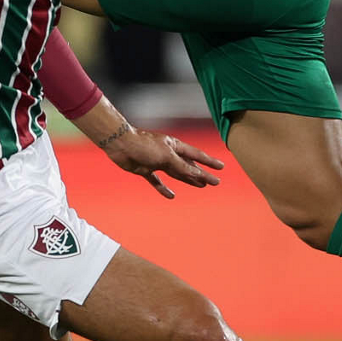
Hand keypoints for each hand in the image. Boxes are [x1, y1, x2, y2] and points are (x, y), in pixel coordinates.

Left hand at [98, 124, 223, 198]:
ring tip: (200, 186)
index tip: (221, 167)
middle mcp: (168, 153)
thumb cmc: (144, 146)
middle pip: (188, 166)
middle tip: (214, 182)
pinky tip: (170, 196)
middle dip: (201, 174)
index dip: (210, 162)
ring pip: (176, 173)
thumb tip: (198, 176)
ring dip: (188, 180)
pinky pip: (157, 181)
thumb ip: (183, 167)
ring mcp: (157, 161)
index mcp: (175, 146)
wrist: (120, 144)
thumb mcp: (167, 157)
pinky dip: (164, 188)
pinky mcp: (145, 169)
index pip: (197, 155)